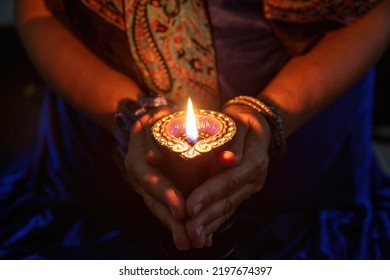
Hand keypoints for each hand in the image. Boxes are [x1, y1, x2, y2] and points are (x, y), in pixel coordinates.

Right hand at [125, 107, 190, 250]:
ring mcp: (146, 185)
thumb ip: (197, 134)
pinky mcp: (157, 191)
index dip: (162, 192)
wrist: (158, 121)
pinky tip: (194, 236)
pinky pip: (166, 208)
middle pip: (151, 199)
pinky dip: (180, 222)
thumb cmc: (169, 117)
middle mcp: (139, 173)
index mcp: (138, 153)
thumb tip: (230, 159)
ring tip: (190, 243)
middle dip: (169, 219)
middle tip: (185, 237)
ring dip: (174, 227)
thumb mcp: (177, 118)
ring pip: (158, 208)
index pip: (147, 176)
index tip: (179, 208)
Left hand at [184, 104, 271, 247]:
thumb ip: (232, 140)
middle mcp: (254, 178)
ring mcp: (248, 188)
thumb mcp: (237, 121)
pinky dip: (214, 224)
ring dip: (209, 225)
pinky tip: (203, 236)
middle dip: (207, 217)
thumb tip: (228, 159)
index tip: (190, 207)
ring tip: (192, 237)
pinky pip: (228, 210)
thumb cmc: (240, 121)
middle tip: (187, 230)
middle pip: (228, 200)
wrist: (255, 127)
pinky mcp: (241, 193)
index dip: (210, 194)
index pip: (230, 179)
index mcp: (255, 160)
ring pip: (228, 209)